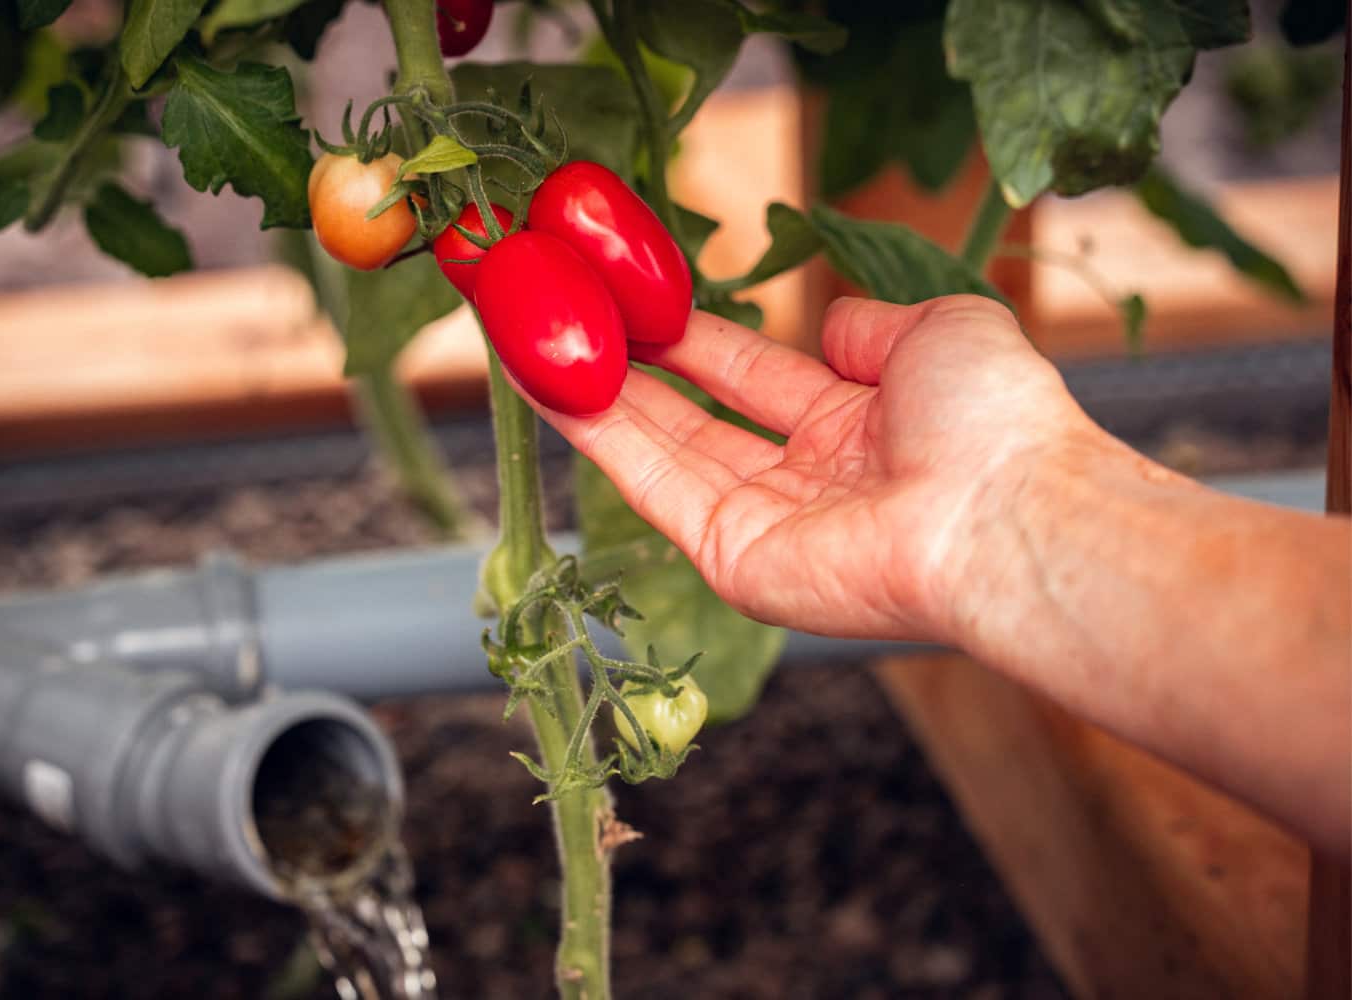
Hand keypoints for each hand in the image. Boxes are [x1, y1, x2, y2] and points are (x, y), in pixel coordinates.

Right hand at [530, 295, 1093, 641]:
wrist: (1005, 509)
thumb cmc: (992, 419)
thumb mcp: (939, 331)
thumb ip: (872, 327)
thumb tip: (829, 326)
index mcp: (855, 426)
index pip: (747, 375)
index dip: (687, 338)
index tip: (631, 297)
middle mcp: (803, 478)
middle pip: (690, 415)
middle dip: (625, 364)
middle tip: (562, 313)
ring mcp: (762, 524)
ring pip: (659, 450)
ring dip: (593, 394)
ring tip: (530, 335)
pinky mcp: (732, 561)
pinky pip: (654, 489)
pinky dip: (598, 437)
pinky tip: (554, 383)